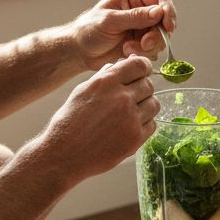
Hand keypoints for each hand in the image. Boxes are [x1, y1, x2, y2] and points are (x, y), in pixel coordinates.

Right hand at [37, 55, 159, 178]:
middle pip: (149, 85)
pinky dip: (145, 124)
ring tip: (132, 112)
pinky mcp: (135, 139)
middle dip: (142, 88)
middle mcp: (122, 98)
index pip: (139, 65)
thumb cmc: (69, 122)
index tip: (142, 71)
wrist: (64, 154)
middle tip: (132, 97)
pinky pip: (152, 125)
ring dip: (146, 106)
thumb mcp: (82, 91)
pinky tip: (130, 126)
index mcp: (107, 82)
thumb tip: (120, 65)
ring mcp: (131, 119)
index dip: (144, 66)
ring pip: (154, 104)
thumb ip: (104, 76)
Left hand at [71, 0, 176, 70]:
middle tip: (144, 44)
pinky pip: (154, 50)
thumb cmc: (89, 30)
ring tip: (128, 49)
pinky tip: (127, 53)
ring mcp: (143, 28)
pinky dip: (144, 54)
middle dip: (157, 35)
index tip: (168, 27)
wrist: (80, 51)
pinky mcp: (142, 43)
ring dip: (148, 47)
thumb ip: (134, 17)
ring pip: (161, 37)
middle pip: (165, 20)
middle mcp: (142, 10)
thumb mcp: (110, 20)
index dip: (168, 12)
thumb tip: (159, 12)